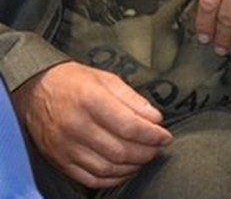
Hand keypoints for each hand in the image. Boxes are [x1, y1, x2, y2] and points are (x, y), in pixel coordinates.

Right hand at [13, 62, 171, 188]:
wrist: (36, 90)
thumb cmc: (75, 81)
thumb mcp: (107, 79)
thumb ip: (133, 99)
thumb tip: (155, 119)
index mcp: (91, 100)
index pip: (129, 126)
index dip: (152, 135)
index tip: (165, 136)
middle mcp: (76, 126)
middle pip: (120, 150)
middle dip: (146, 152)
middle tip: (159, 148)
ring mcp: (66, 147)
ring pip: (107, 168)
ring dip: (132, 167)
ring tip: (146, 158)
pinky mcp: (59, 161)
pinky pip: (90, 179)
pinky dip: (112, 179)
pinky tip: (125, 170)